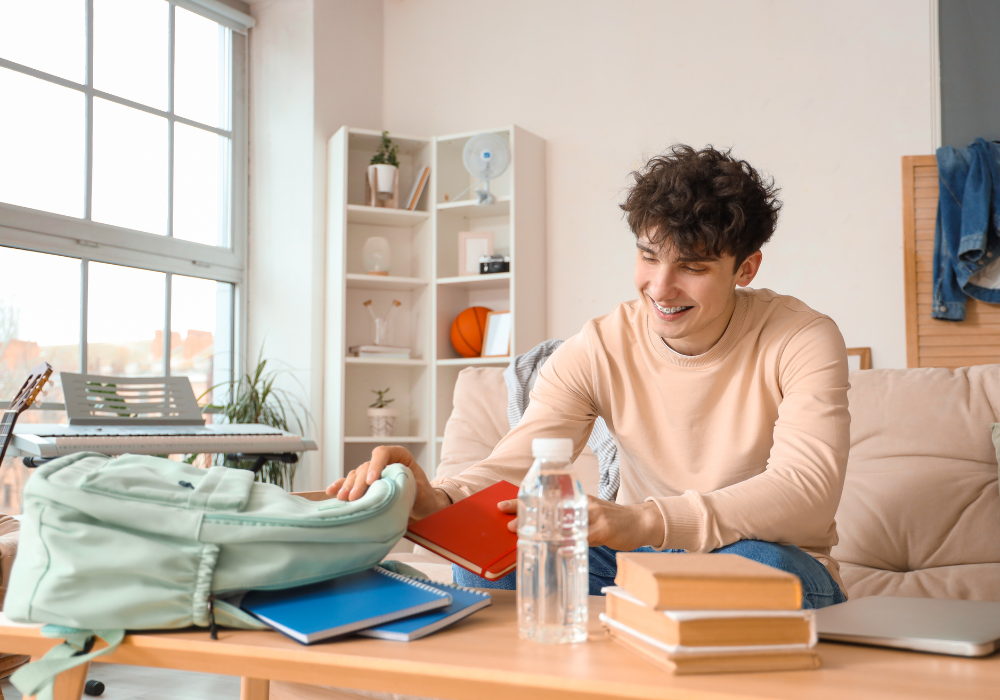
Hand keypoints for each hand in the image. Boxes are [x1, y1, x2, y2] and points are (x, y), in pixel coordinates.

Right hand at [325, 445, 450, 519]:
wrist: (424, 508)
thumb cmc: (424, 496)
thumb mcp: (421, 488)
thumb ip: (407, 483)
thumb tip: (392, 485)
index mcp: (399, 456)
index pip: (382, 453)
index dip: (375, 465)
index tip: (372, 481)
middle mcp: (383, 462)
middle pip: (366, 467)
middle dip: (359, 483)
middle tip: (354, 498)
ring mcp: (373, 473)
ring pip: (356, 475)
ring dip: (348, 487)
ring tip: (343, 499)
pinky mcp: (366, 486)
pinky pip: (351, 483)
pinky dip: (341, 486)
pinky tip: (332, 491)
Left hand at [498, 495, 663, 548]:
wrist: (641, 521)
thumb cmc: (609, 520)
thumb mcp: (585, 513)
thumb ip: (566, 519)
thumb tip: (540, 531)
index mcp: (574, 498)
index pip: (544, 497)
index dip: (522, 499)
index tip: (501, 505)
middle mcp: (581, 502)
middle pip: (549, 506)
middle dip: (528, 514)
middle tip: (508, 523)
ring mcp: (593, 514)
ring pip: (564, 520)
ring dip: (544, 529)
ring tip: (527, 535)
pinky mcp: (604, 528)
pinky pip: (584, 536)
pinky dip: (570, 542)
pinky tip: (559, 548)